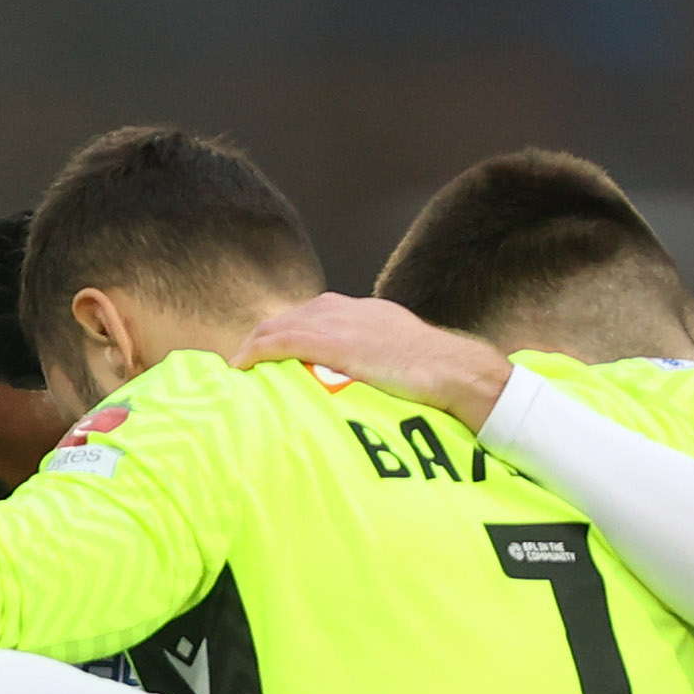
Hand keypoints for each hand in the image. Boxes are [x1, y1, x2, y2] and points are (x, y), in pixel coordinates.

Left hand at [231, 292, 512, 427]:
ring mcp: (339, 323)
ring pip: (278, 327)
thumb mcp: (399, 356)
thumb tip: (360, 384)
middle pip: (287, 318)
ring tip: (238, 370)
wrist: (454, 370)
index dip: (282, 335)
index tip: (267, 356)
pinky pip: (283, 341)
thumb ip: (374, 362)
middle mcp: (344, 309)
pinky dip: (258, 351)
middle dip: (261, 340)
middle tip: (242, 366)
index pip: (308, 316)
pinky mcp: (335, 343)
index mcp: (360, 311)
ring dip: (253, 347)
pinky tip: (243, 366)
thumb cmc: (434, 374)